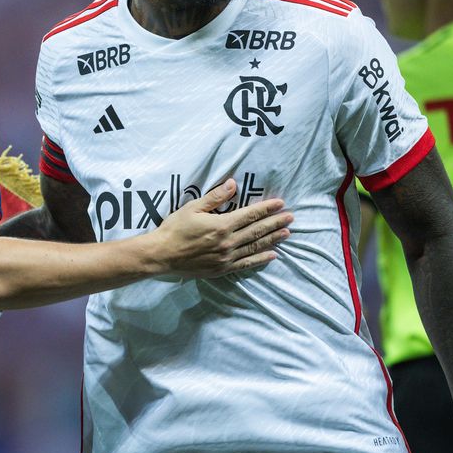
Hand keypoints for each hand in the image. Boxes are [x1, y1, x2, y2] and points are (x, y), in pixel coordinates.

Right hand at [151, 178, 290, 277]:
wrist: (162, 255)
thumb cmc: (174, 228)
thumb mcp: (192, 208)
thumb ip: (215, 197)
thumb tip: (233, 184)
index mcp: (221, 225)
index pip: (250, 215)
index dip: (266, 208)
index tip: (280, 203)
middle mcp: (227, 242)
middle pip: (257, 230)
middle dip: (275, 222)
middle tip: (291, 217)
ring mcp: (226, 257)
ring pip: (255, 246)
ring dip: (272, 239)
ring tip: (287, 233)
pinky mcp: (222, 269)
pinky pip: (246, 263)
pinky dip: (260, 259)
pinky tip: (272, 255)